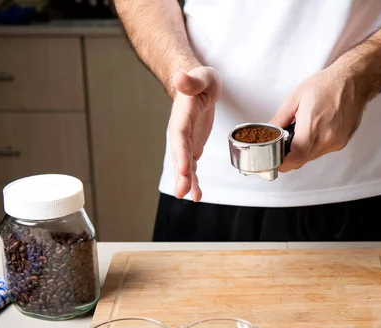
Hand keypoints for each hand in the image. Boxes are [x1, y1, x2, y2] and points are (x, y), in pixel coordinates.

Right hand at [168, 66, 221, 200]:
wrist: (199, 86)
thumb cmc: (201, 80)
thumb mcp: (201, 77)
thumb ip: (191, 81)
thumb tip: (179, 77)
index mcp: (182, 115)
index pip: (179, 135)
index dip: (181, 152)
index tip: (185, 167)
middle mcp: (180, 131)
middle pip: (179, 155)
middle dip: (181, 174)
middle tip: (182, 192)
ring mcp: (186, 141)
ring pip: (184, 164)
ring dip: (187, 182)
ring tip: (192, 198)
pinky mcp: (193, 147)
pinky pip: (192, 167)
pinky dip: (194, 181)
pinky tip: (196, 195)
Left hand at [269, 66, 365, 171]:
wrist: (352, 81)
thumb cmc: (326, 85)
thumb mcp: (295, 98)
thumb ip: (279, 119)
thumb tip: (268, 134)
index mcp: (312, 125)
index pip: (296, 157)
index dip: (282, 163)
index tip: (274, 160)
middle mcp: (326, 137)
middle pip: (302, 160)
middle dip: (289, 156)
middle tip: (282, 145)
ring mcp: (336, 142)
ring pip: (311, 157)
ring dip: (302, 151)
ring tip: (300, 133)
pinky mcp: (342, 143)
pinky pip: (322, 151)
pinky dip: (313, 146)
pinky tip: (314, 131)